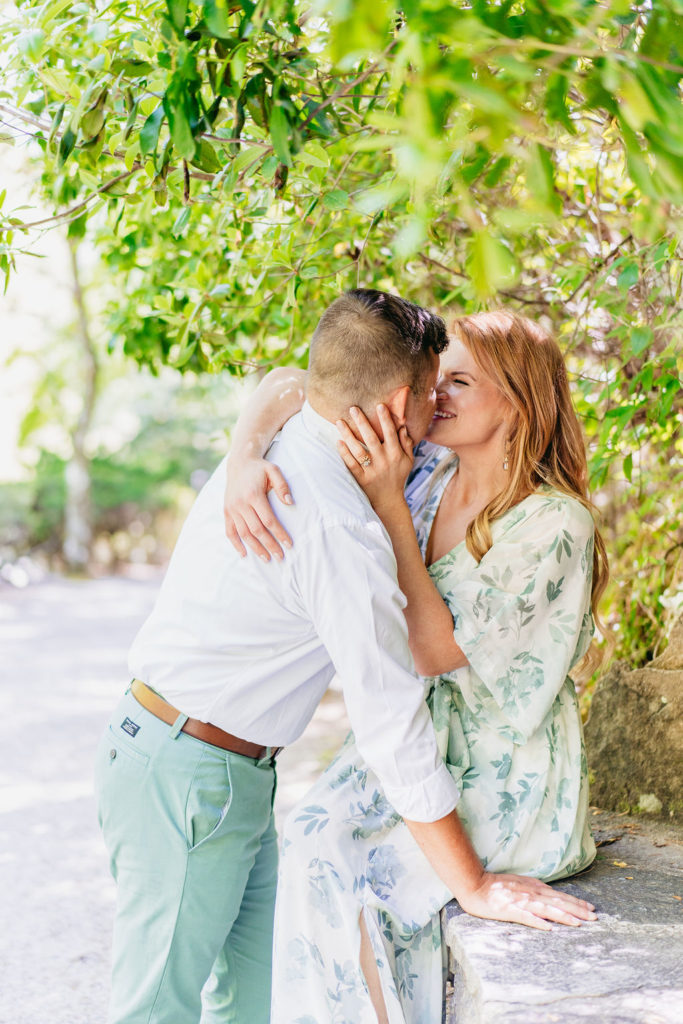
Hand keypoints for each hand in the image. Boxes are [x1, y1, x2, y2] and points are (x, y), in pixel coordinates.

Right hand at [224, 456, 292, 560]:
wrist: (239, 463)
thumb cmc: (260, 468)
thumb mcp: (274, 470)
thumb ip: (283, 486)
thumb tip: (290, 503)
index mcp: (253, 495)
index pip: (269, 520)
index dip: (280, 533)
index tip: (289, 544)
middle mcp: (241, 504)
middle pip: (257, 530)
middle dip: (270, 545)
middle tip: (281, 557)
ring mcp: (232, 508)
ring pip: (244, 533)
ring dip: (255, 548)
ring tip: (267, 559)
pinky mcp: (226, 511)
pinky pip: (229, 531)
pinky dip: (236, 544)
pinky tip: (244, 554)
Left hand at [336, 404, 413, 510]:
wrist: (389, 500)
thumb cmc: (398, 476)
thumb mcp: (408, 460)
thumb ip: (406, 443)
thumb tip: (402, 426)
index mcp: (396, 454)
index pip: (390, 433)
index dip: (385, 419)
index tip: (380, 405)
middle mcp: (384, 461)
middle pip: (371, 439)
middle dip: (362, 422)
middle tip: (353, 408)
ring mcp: (371, 470)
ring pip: (358, 450)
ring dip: (348, 435)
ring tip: (339, 422)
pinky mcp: (361, 478)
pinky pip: (351, 464)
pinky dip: (344, 453)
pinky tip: (338, 442)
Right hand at [458, 872, 597, 930]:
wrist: (474, 884)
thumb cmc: (496, 885)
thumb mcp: (519, 882)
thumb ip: (535, 888)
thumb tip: (552, 893)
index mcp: (533, 888)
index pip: (560, 896)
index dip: (576, 903)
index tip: (591, 909)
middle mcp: (530, 894)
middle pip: (558, 903)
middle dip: (577, 910)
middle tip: (594, 918)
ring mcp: (520, 902)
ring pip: (546, 910)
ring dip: (563, 916)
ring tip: (578, 924)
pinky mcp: (509, 910)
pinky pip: (526, 917)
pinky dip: (538, 922)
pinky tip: (549, 928)